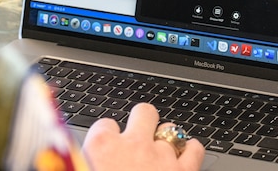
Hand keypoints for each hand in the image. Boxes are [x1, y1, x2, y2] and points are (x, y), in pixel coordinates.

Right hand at [82, 103, 204, 170]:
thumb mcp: (85, 168)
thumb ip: (87, 158)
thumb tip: (81, 158)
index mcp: (102, 146)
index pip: (105, 125)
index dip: (108, 136)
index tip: (108, 147)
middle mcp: (134, 145)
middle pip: (143, 112)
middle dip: (143, 121)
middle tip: (139, 138)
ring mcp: (161, 156)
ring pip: (170, 129)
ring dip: (166, 139)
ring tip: (161, 151)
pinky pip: (195, 149)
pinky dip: (192, 150)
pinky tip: (186, 155)